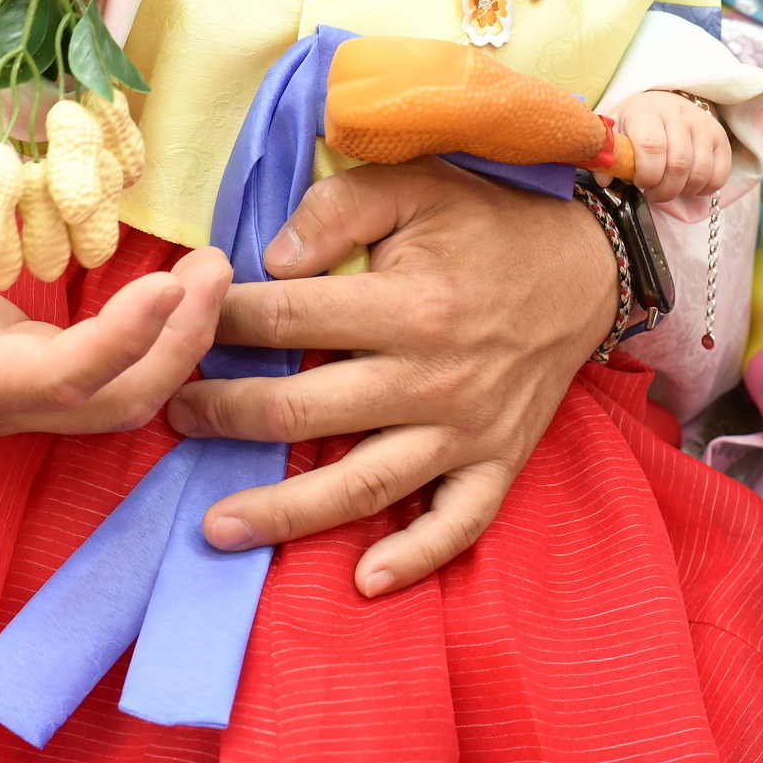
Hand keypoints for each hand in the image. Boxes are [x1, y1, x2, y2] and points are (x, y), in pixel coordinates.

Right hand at [0, 188, 228, 434]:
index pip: (55, 380)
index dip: (119, 343)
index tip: (170, 286)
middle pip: (110, 402)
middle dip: (176, 346)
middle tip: (220, 270)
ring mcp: (15, 389)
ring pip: (120, 395)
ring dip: (178, 342)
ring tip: (216, 271)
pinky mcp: (28, 365)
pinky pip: (110, 369)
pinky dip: (157, 334)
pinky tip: (184, 284)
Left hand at [162, 159, 615, 597]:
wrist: (588, 265)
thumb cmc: (490, 220)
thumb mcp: (417, 182)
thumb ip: (338, 208)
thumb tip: (268, 259)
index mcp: (408, 303)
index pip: (288, 320)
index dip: (223, 323)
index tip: (183, 325)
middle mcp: (432, 377)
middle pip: (304, 412)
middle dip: (226, 416)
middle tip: (173, 417)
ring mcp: (466, 429)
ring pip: (362, 485)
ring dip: (284, 512)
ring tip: (215, 527)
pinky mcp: (498, 461)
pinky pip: (457, 523)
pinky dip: (415, 557)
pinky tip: (365, 580)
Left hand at [613, 90, 729, 202]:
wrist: (662, 102)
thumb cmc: (635, 122)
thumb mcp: (616, 131)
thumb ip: (609, 155)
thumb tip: (606, 179)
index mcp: (646, 112)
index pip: (652, 146)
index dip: (647, 174)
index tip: (640, 183)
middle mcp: (678, 114)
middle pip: (679, 164)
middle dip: (665, 190)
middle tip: (653, 194)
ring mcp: (702, 124)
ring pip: (700, 171)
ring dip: (683, 191)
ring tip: (670, 189)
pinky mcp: (719, 135)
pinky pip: (720, 172)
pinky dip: (705, 188)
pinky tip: (689, 186)